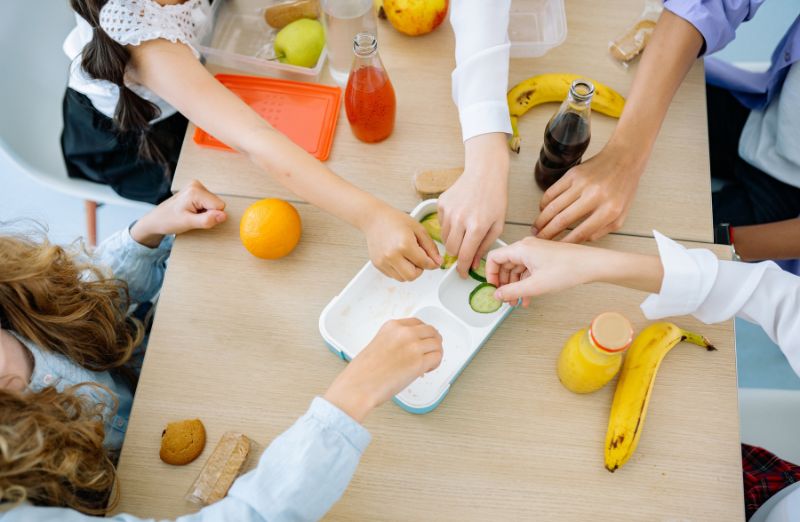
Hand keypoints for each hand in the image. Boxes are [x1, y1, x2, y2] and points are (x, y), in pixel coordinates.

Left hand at [130, 180, 226, 246]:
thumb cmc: (168, 220)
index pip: (220, 206)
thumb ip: (207, 220)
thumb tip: (223, 216)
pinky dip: (201, 210)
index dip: (211, 216)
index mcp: (196, 191)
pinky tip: (191, 211)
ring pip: (214, 204)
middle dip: (208, 214)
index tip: (197, 218)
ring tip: (190, 214)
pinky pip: (208, 203)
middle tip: (193, 217)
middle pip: (217, 204)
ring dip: (204, 212)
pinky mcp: (196, 190)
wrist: (156, 220)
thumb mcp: (188, 223)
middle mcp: (197, 185)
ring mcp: (196, 186)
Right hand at [323, 318, 443, 421]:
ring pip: (437, 344)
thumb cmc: (363, 372)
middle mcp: (404, 333)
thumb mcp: (378, 345)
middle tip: (430, 352)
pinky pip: (437, 357)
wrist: (358, 386)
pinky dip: (435, 364)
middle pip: (431, 331)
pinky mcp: (419, 362)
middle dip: (433, 342)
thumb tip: (409, 350)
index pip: (417, 322)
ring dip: (435, 354)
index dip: (424, 333)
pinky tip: (426, 370)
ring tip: (427, 364)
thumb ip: (395, 342)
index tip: (424, 340)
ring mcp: (413, 346)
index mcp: (392, 327)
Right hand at [363, 204, 440, 281]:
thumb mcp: (418, 229)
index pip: (424, 263)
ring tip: (407, 257)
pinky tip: (398, 257)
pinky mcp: (377, 264)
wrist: (374, 219)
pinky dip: (399, 270)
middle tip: (418, 258)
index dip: (432, 263)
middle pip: (412, 276)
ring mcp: (383, 261)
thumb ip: (430, 247)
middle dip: (419, 269)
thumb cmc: (396, 220)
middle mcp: (392, 255)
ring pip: (402, 279)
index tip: (434, 261)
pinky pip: (393, 275)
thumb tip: (438, 262)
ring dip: (408, 271)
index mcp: (404, 244)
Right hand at [438, 133, 507, 277]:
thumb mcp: (497, 225)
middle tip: (465, 250)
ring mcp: (448, 211)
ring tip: (464, 230)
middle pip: (451, 249)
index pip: (464, 255)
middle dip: (457, 254)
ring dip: (453, 240)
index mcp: (477, 226)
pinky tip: (460, 217)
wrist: (484, 173)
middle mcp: (460, 219)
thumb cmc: (495, 198)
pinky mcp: (441, 204)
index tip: (461, 274)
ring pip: (444, 238)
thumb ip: (484, 246)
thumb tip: (472, 263)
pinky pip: (441, 224)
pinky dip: (449, 226)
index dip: (462, 269)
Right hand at [486, 237, 601, 306]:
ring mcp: (536, 252)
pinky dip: (525, 283)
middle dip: (504, 284)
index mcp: (521, 249)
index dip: (490, 274)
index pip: (494, 258)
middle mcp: (526, 247)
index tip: (493, 288)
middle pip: (505, 265)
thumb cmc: (568, 269)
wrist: (591, 265)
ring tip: (516, 302)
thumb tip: (497, 295)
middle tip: (505, 299)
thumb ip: (512, 291)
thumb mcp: (535, 285)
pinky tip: (527, 297)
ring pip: (517, 269)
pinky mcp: (544, 258)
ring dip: (515, 286)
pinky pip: (528, 270)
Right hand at [532, 144, 643, 242]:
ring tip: (536, 228)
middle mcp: (595, 196)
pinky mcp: (573, 173)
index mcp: (609, 210)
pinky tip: (542, 210)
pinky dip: (544, 203)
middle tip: (539, 240)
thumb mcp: (620, 216)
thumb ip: (602, 231)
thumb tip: (579, 240)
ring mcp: (582, 184)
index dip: (565, 243)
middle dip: (547, 233)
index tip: (555, 248)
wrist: (624, 159)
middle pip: (563, 220)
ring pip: (554, 206)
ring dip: (541, 220)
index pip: (581, 232)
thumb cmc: (623, 188)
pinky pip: (552, 191)